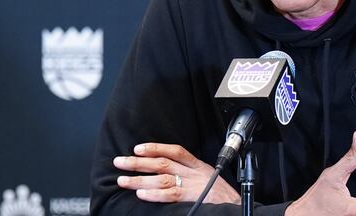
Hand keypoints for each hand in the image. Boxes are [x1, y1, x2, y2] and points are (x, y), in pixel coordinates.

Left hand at [113, 143, 239, 204]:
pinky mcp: (192, 198)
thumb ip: (189, 174)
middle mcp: (194, 173)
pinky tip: (141, 194)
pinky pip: (170, 195)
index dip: (155, 147)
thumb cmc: (221, 196)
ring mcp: (193, 186)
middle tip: (119, 162)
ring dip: (140, 180)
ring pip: (162, 178)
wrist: (236, 207)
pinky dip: (154, 194)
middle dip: (139, 162)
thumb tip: (164, 174)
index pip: (175, 151)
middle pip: (163, 163)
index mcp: (198, 166)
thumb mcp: (207, 178)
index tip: (137, 148)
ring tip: (122, 181)